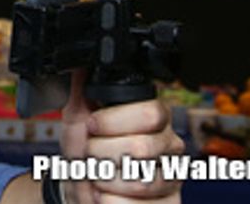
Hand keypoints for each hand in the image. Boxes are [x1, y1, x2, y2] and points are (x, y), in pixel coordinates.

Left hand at [59, 71, 183, 202]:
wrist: (78, 188)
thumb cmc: (84, 151)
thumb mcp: (77, 116)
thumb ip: (82, 88)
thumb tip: (79, 59)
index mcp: (154, 117)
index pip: (151, 113)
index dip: (114, 121)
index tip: (91, 126)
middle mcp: (169, 145)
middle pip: (142, 148)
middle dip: (101, 154)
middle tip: (90, 155)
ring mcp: (172, 178)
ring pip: (141, 181)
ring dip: (104, 180)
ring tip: (96, 176)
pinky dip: (110, 202)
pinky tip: (104, 195)